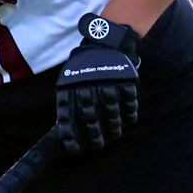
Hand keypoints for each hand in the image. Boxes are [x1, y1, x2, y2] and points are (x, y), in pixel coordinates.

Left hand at [55, 13, 140, 153]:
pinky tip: (129, 119)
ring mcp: (107, 81)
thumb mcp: (69, 82)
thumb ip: (68, 104)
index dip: (70, 135)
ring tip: (114, 133)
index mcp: (70, 87)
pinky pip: (128, 100)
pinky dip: (129, 112)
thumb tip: (62, 135)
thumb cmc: (84, 69)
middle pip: (91, 115)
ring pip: (111, 110)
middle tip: (98, 144)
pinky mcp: (124, 79)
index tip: (74, 150)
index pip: (68, 115)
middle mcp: (87, 85)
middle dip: (94, 133)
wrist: (105, 43)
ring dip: (113, 125)